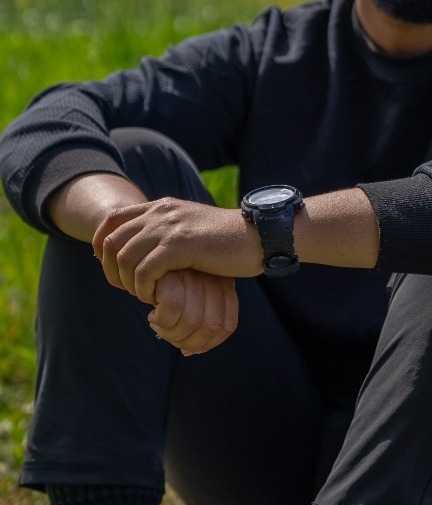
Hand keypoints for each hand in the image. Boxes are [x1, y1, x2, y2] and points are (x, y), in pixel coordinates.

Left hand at [92, 196, 261, 303]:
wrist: (257, 236)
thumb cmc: (227, 241)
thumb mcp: (190, 229)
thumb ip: (168, 233)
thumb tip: (148, 252)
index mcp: (161, 206)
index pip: (112, 219)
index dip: (101, 245)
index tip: (110, 267)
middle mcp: (160, 212)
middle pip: (112, 241)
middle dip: (111, 271)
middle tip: (127, 289)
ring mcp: (169, 227)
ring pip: (124, 258)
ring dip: (129, 283)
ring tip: (145, 295)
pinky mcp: (180, 245)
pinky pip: (145, 271)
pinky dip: (145, 289)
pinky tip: (156, 297)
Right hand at [148, 268, 237, 354]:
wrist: (142, 259)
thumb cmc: (165, 286)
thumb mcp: (187, 303)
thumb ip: (195, 325)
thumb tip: (189, 352)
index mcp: (224, 284)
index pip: (227, 326)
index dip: (206, 344)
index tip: (186, 345)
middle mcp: (214, 277)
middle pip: (211, 327)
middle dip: (185, 341)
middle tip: (167, 333)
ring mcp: (193, 272)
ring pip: (192, 320)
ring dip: (170, 333)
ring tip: (157, 324)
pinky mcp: (171, 269)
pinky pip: (172, 307)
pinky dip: (159, 319)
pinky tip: (152, 312)